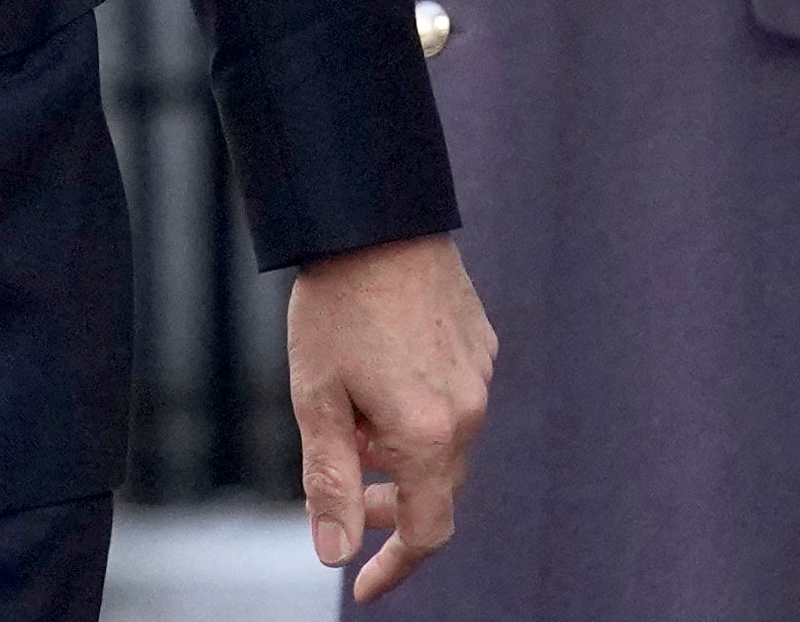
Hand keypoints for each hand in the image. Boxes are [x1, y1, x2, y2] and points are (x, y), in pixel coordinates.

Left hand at [289, 233, 493, 599]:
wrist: (375, 215)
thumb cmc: (337, 303)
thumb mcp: (316, 398)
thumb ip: (330, 482)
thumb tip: (333, 553)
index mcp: (428, 433)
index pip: (426, 532)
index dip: (394, 566)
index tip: (363, 585)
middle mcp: (468, 412)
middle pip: (437, 490)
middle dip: (391, 503)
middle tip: (347, 495)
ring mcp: (481, 376)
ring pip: (447, 445)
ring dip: (403, 453)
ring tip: (353, 415)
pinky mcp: (482, 344)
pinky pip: (456, 401)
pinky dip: (420, 413)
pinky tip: (380, 376)